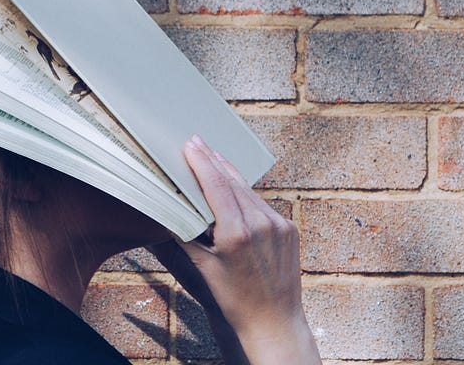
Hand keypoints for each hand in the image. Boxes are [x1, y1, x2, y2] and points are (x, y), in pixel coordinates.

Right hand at [172, 135, 319, 364]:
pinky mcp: (289, 228)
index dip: (202, 163)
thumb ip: (189, 236)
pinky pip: (263, 205)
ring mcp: (279, 224)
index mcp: (237, 233)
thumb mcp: (205, 268)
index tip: (191, 144)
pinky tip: (235, 188)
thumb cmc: (237, 299)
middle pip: (233, 182)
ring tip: (213, 158)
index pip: (217, 187)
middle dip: (214, 161)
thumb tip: (173, 211)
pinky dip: (247, 195)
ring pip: (249, 191)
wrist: (274, 320)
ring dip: (230, 175)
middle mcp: (261, 224)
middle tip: (197, 142)